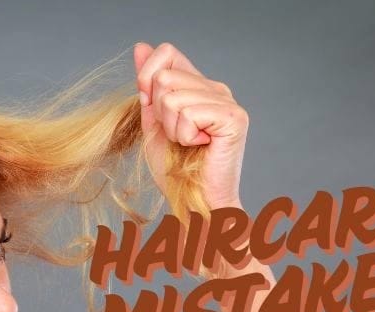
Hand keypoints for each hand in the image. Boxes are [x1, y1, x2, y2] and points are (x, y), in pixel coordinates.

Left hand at [134, 41, 248, 210]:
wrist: (194, 201)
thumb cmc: (175, 169)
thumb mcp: (153, 123)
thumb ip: (148, 87)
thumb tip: (140, 47)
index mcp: (199, 86)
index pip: (166, 53)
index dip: (148, 78)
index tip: (151, 107)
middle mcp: (216, 89)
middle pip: (165, 77)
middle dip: (159, 114)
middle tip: (177, 138)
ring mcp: (228, 101)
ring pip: (173, 98)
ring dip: (172, 129)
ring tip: (189, 145)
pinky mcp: (233, 118)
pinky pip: (189, 113)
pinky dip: (185, 136)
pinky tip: (200, 147)